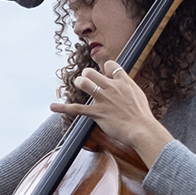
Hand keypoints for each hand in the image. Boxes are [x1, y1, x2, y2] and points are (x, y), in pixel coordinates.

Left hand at [50, 61, 173, 166]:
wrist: (142, 129)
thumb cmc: (142, 115)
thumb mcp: (137, 95)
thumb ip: (127, 87)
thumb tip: (121, 84)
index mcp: (123, 81)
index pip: (110, 65)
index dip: (105, 69)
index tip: (105, 76)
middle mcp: (111, 87)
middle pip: (91, 72)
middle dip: (86, 74)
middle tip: (87, 80)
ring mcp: (103, 99)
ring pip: (84, 83)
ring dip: (79, 83)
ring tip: (79, 85)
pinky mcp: (97, 113)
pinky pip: (77, 109)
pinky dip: (63, 108)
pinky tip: (53, 106)